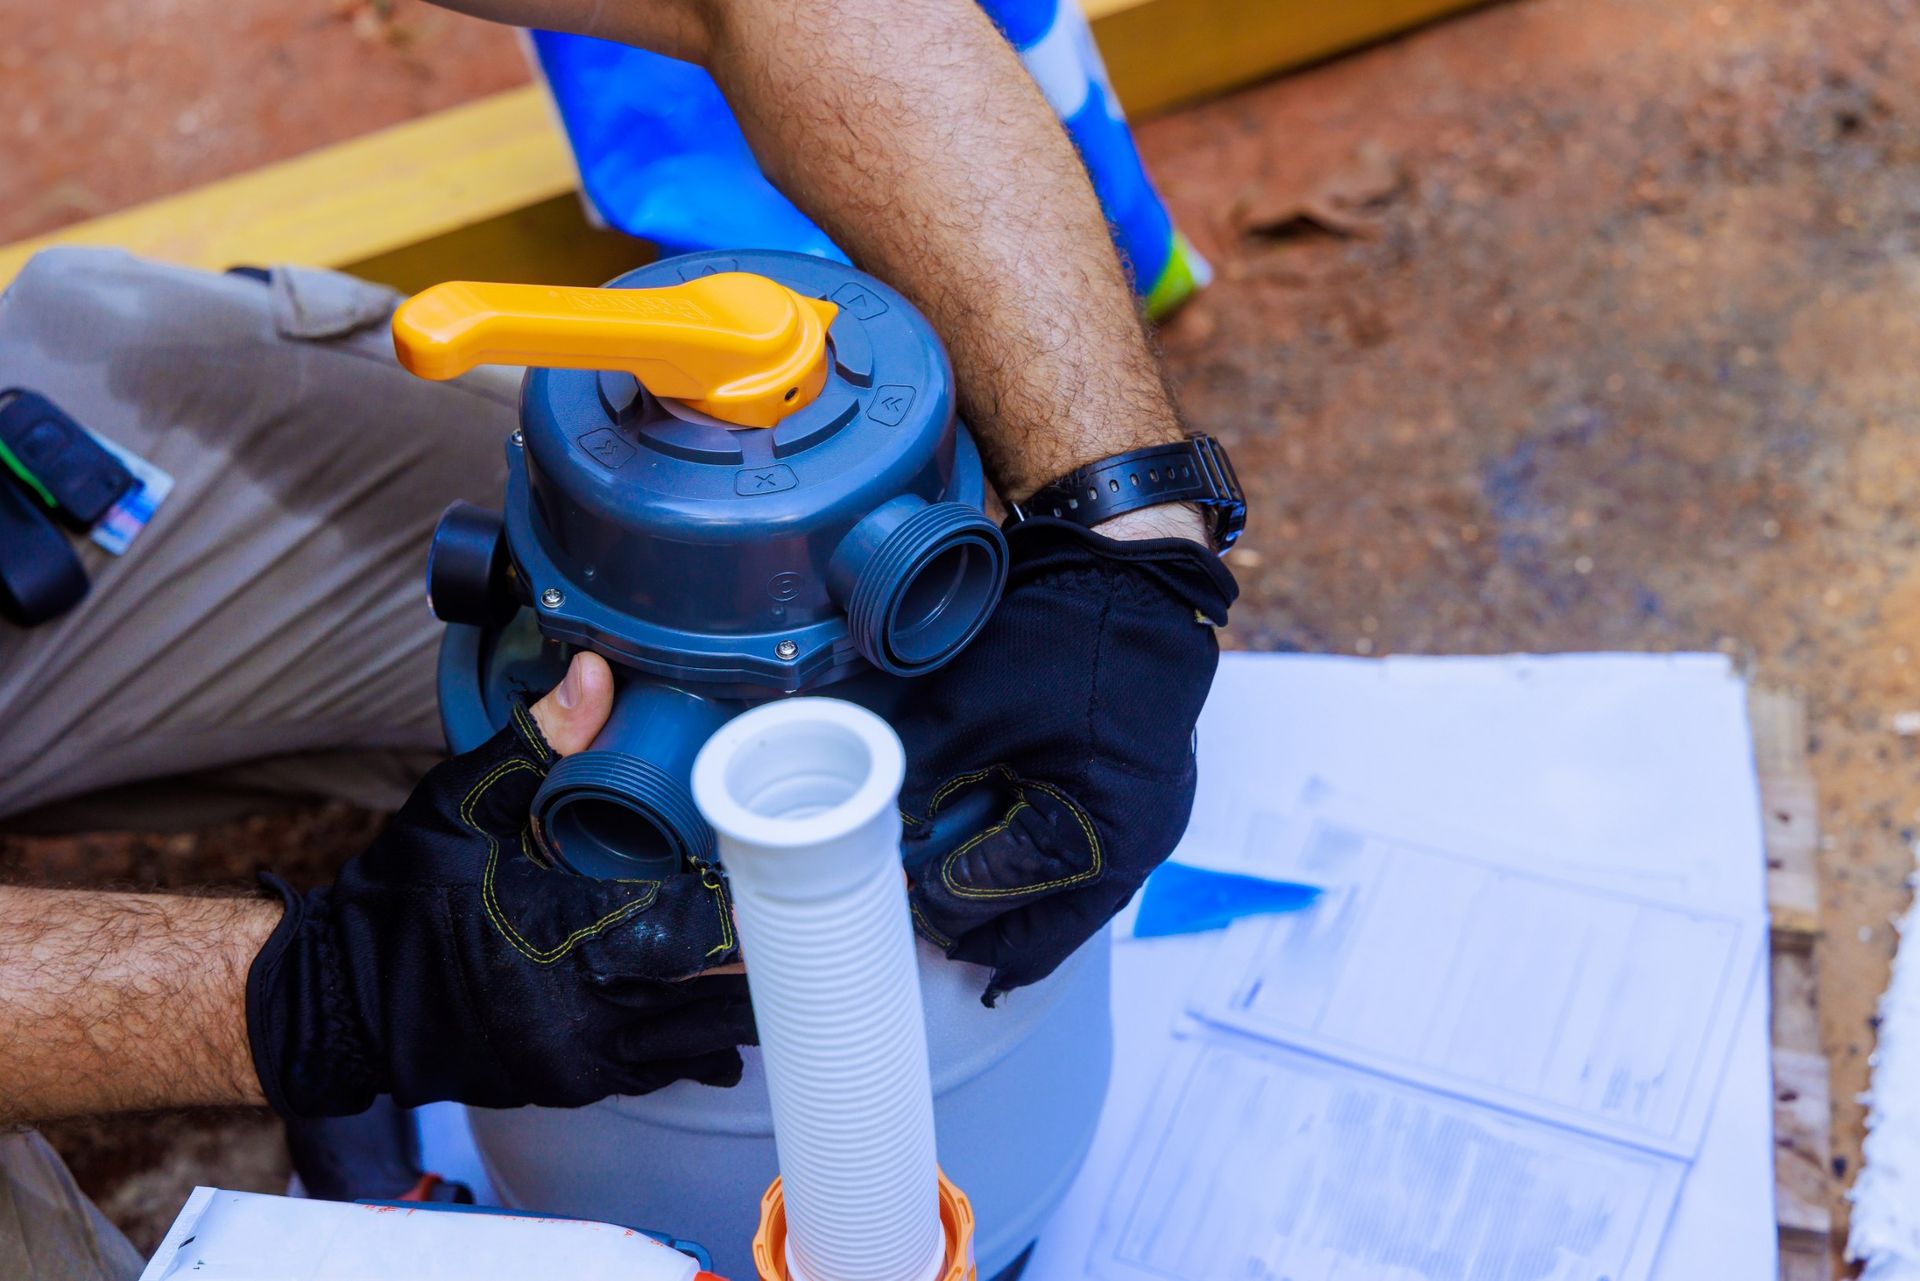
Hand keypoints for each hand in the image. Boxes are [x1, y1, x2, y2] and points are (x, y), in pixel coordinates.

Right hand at [246, 653, 753, 1116]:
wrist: (339, 1000)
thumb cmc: (404, 894)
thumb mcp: (465, 802)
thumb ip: (540, 738)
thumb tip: (596, 670)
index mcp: (561, 932)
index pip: (685, 926)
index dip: (742, 909)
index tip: (781, 877)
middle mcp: (580, 1008)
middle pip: (709, 996)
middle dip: (759, 962)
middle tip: (807, 919)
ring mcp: (579, 1057)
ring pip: (694, 1044)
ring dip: (737, 1009)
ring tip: (787, 965)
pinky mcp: (571, 1084)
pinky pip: (656, 1071)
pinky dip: (694, 1046)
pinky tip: (724, 1017)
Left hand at [893, 516, 1235, 1002]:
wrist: (1140, 573)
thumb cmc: (1072, 634)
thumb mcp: (973, 702)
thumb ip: (912, 763)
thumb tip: (854, 803)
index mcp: (1099, 837)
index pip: (992, 898)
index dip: (929, 901)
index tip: (887, 893)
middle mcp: (1135, 848)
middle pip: (1044, 932)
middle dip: (979, 941)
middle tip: (920, 941)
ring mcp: (1147, 826)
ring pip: (1073, 911)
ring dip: (1015, 921)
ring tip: (960, 935)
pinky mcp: (1143, 800)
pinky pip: (1093, 872)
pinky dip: (1047, 884)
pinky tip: (1011, 885)